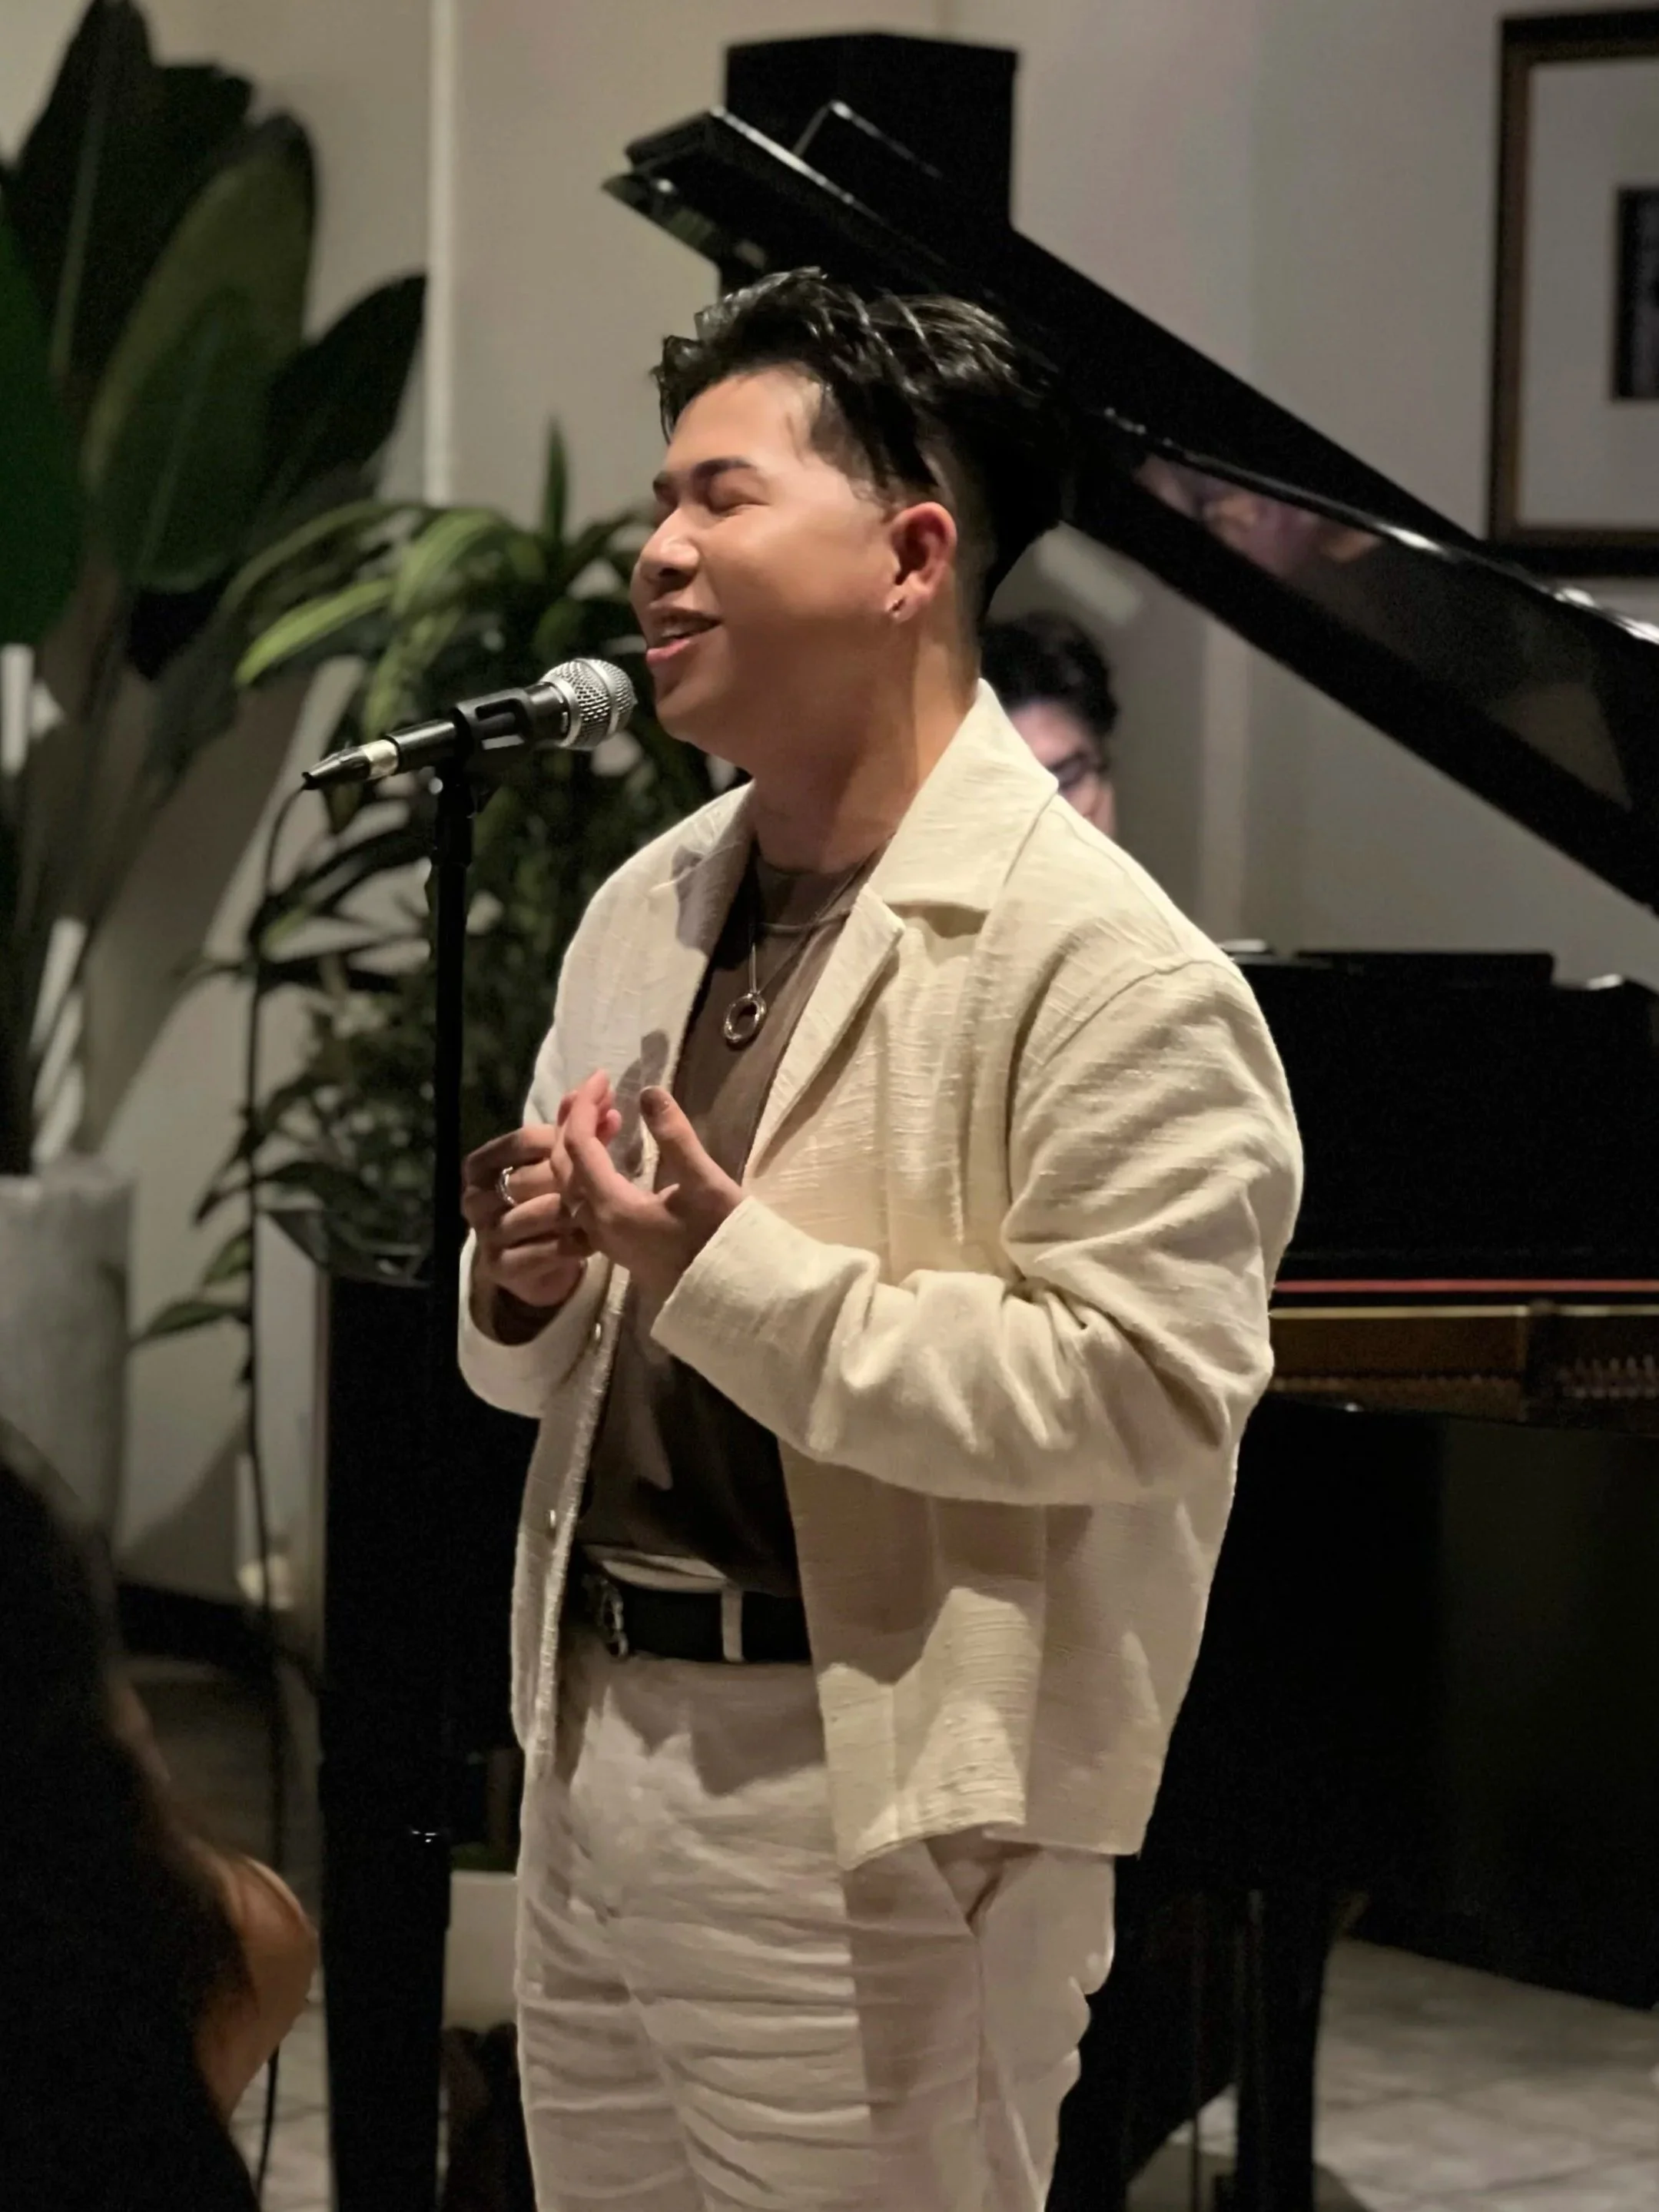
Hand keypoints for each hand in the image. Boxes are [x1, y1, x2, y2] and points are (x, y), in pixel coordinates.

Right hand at [462, 1072, 621, 1327]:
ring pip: (544, 1212)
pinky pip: (550, 1249)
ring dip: (580, 1209)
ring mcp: (488, 1235)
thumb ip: (570, 1128)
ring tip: (604, 1207)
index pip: (522, 1140)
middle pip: (533, 1176)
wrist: (530, 1267)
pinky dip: (577, 1242)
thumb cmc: (542, 1203)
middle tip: (612, 1169)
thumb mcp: (552, 1163)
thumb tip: (592, 1091)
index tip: (606, 1122)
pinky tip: (596, 1239)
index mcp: (480, 1167)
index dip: (565, 1132)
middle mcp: (476, 1200)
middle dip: (577, 1170)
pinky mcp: (505, 1267)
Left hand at [562, 1081, 741, 1305]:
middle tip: (598, 1090)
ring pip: (571, 1184)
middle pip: (563, 1164)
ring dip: (580, 1146)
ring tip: (607, 1115)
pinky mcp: (618, 1245)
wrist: (736, 1298)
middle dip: (574, 1121)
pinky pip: (584, 1199)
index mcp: (612, 1207)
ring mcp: (605, 1239)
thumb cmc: (723, 1240)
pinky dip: (589, 1169)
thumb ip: (674, 1136)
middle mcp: (597, 1224)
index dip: (584, 1105)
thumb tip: (649, 1091)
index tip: (602, 1076)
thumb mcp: (705, 1183)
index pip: (578, 1146)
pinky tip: (612, 1156)